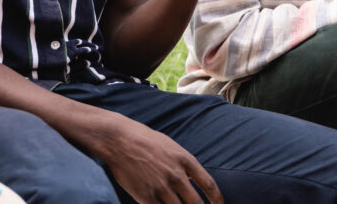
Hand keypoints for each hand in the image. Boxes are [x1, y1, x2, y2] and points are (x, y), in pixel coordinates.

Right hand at [92, 113, 221, 203]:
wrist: (119, 139)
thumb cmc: (144, 140)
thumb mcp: (170, 146)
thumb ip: (183, 164)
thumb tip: (192, 180)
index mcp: (185, 160)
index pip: (209, 185)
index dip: (217, 200)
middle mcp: (176, 175)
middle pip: (196, 203)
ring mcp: (161, 187)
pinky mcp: (146, 197)